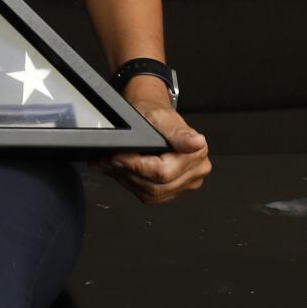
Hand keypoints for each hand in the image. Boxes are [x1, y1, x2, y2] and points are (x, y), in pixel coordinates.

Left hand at [105, 79, 209, 204]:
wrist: (150, 112)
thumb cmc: (155, 112)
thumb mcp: (161, 117)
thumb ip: (178, 133)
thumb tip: (197, 142)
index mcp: (196, 153)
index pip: (163, 172)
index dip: (137, 166)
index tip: (118, 157)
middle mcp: (196, 171)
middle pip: (157, 186)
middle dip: (128, 173)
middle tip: (109, 161)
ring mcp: (185, 183)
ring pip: (152, 194)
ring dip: (127, 180)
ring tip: (111, 165)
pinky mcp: (173, 189)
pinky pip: (150, 195)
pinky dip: (132, 184)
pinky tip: (121, 171)